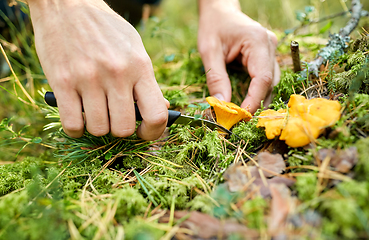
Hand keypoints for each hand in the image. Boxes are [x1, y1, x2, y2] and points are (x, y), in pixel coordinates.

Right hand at [28, 0, 167, 139]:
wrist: (67, 5)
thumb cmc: (106, 31)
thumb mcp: (135, 49)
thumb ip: (147, 82)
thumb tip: (162, 109)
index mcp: (140, 66)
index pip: (157, 114)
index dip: (153, 132)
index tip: (144, 132)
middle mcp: (117, 73)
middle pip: (124, 128)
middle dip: (120, 130)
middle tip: (114, 119)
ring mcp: (88, 78)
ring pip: (98, 129)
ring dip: (97, 127)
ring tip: (95, 112)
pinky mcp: (62, 81)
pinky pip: (72, 125)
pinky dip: (76, 129)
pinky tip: (77, 118)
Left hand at [197, 0, 279, 112]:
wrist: (220, 10)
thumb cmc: (213, 26)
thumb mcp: (209, 51)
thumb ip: (216, 78)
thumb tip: (222, 105)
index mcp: (256, 41)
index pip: (262, 78)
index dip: (254, 100)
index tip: (241, 117)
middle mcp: (269, 45)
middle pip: (269, 82)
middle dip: (256, 103)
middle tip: (240, 120)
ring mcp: (271, 50)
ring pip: (270, 82)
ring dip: (258, 99)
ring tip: (242, 114)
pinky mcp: (267, 55)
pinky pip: (266, 77)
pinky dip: (257, 91)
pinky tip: (247, 101)